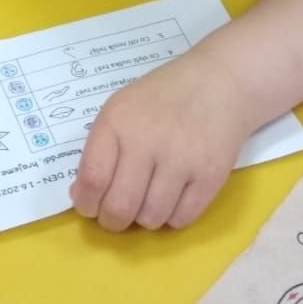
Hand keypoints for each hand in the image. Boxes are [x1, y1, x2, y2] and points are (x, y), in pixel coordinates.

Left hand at [70, 43, 254, 231]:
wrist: (219, 81)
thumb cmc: (163, 97)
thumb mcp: (121, 108)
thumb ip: (99, 148)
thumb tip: (82, 195)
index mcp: (118, 121)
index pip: (93, 179)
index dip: (87, 203)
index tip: (91, 206)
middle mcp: (147, 141)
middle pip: (120, 208)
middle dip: (112, 221)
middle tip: (117, 216)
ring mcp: (181, 160)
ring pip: (151, 219)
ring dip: (145, 218)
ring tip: (149, 199)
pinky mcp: (211, 175)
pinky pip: (182, 219)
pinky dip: (173, 217)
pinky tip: (174, 197)